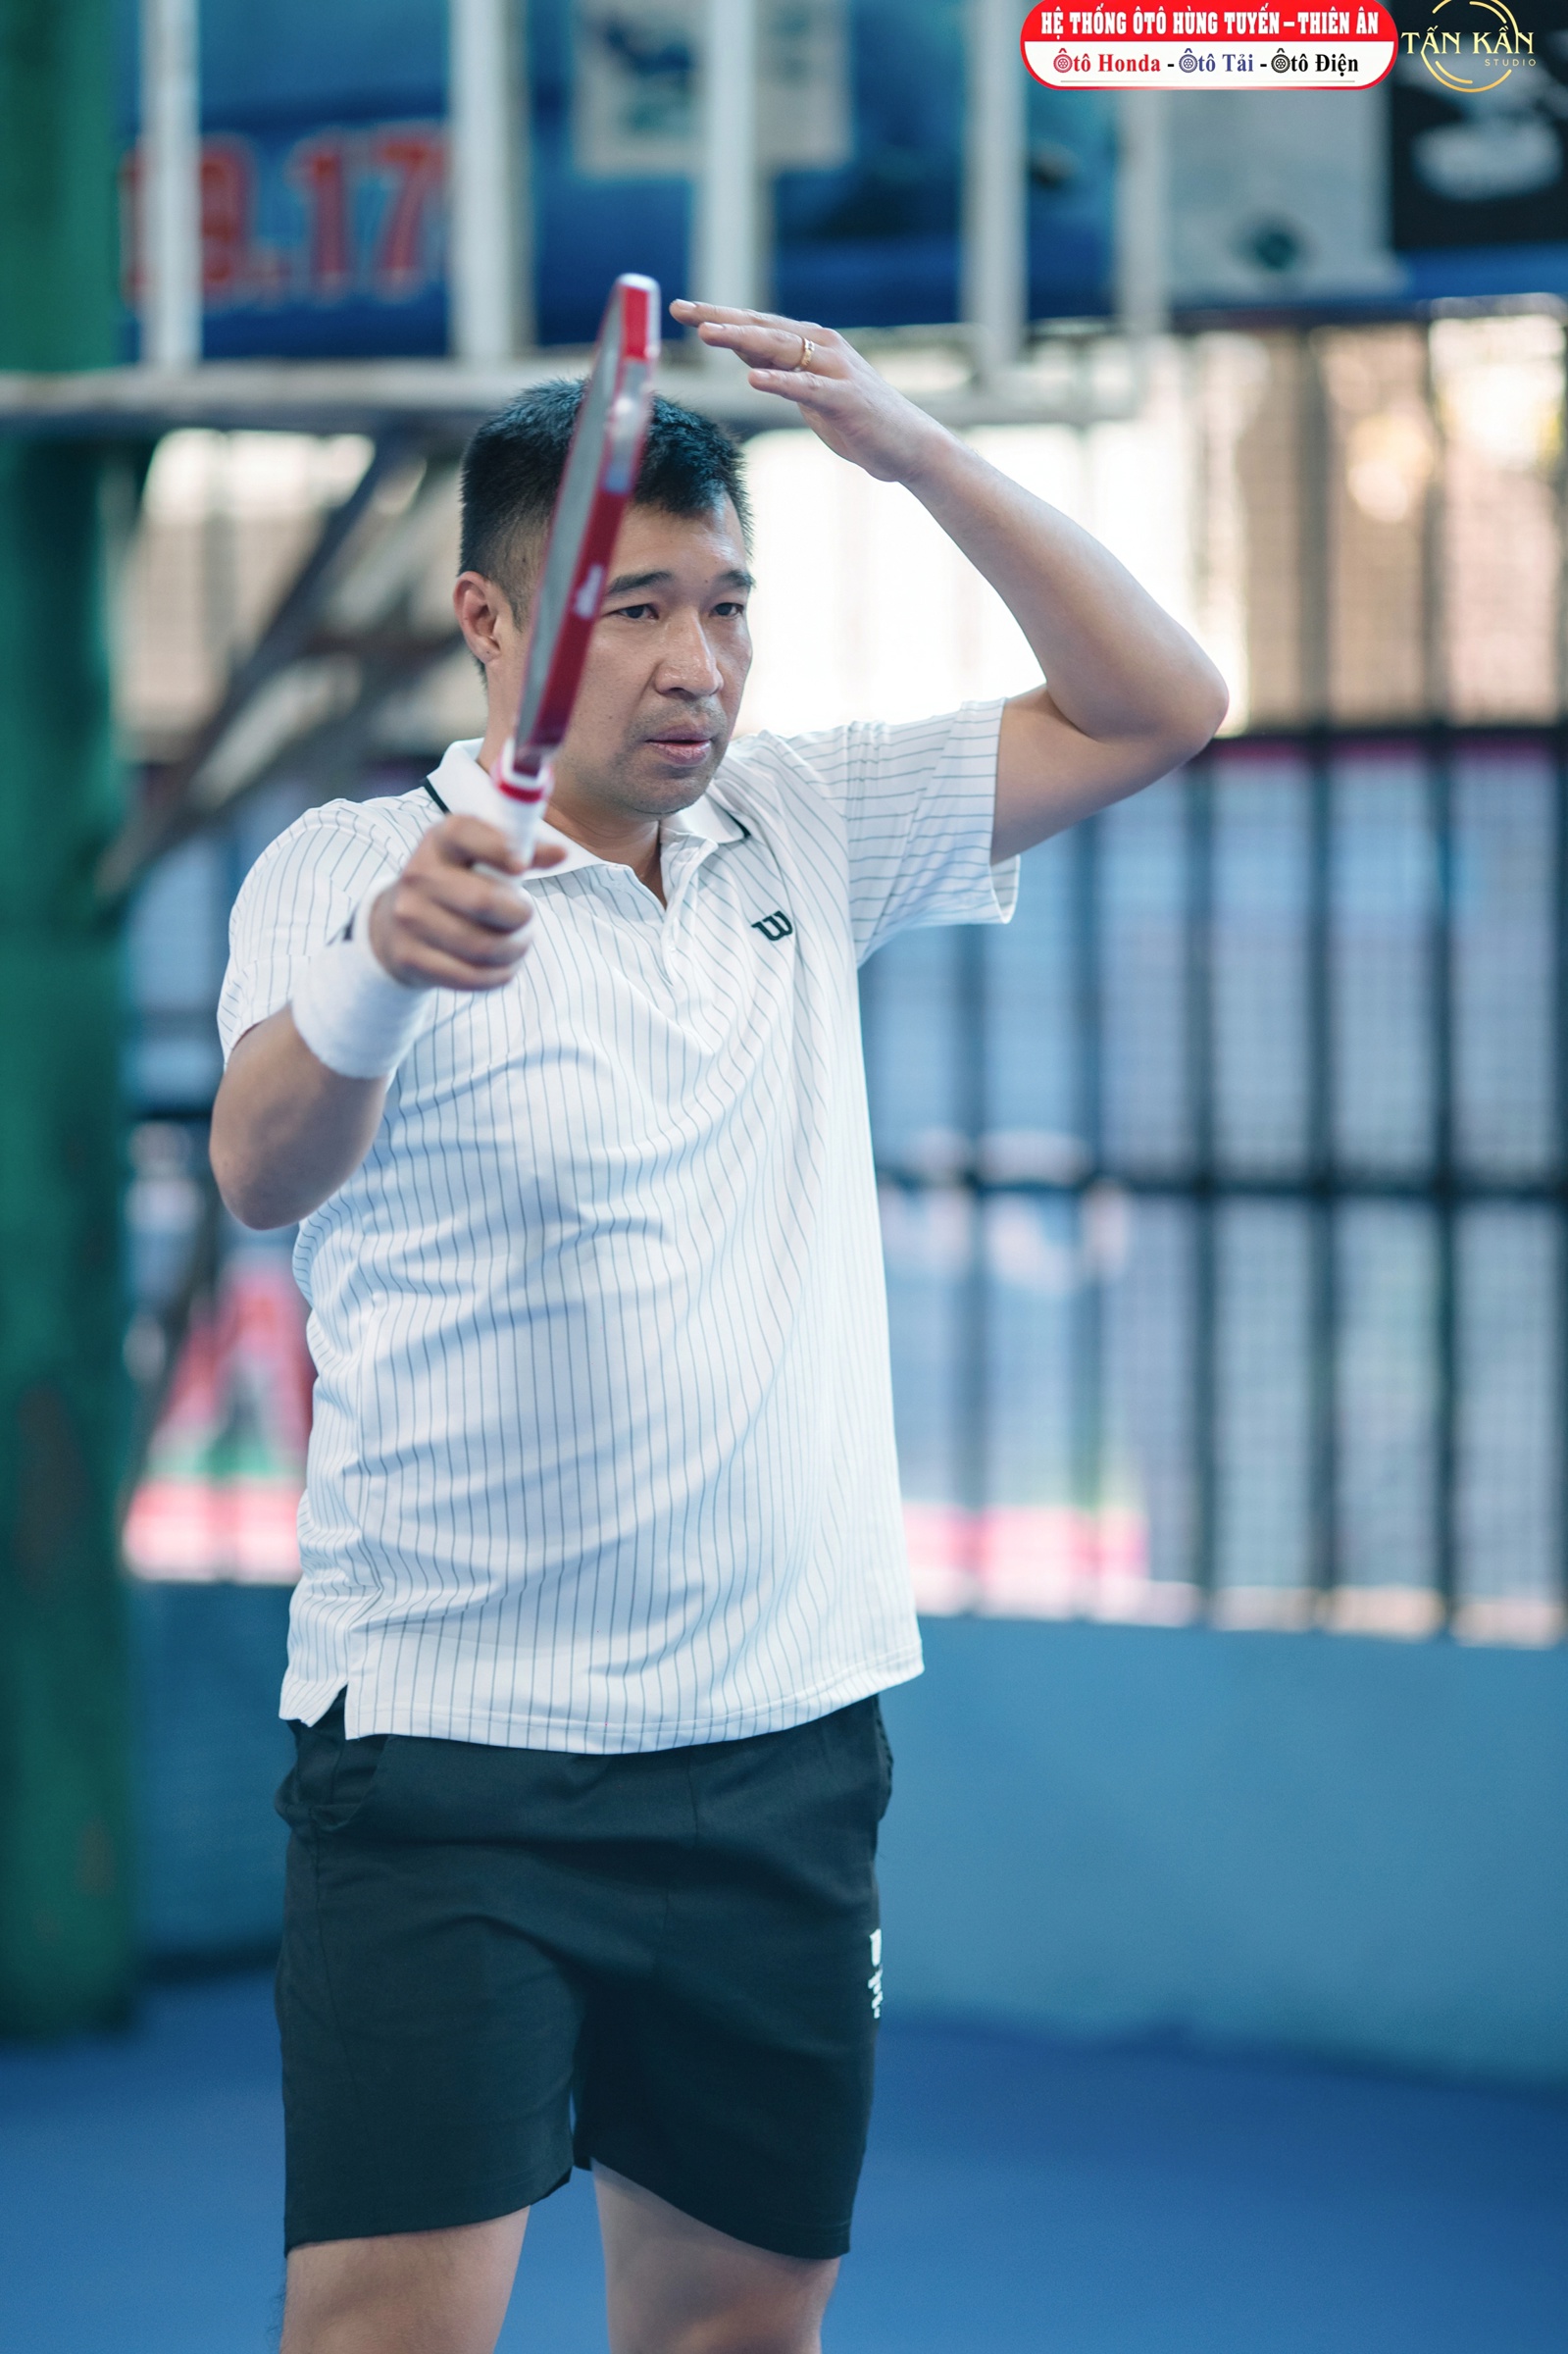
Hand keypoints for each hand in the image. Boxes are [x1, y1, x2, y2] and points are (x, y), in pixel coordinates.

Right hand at [367, 817, 565, 990]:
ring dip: (516, 949)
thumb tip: (561, 854)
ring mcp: (409, 919)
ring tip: (518, 942)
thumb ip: (522, 851)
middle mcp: (417, 876)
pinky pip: (472, 977)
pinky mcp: (410, 958)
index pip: (464, 833)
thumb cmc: (456, 886)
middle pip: (484, 902)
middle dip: (520, 915)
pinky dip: (499, 974)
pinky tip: (502, 965)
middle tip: (526, 917)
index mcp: (439, 842)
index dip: (497, 847)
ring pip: (484, 946)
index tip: (521, 866)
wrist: (396, 925)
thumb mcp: (480, 857)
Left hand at [671, 298, 949, 485]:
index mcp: (810, 343)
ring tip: (707, 335)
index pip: (756, 323)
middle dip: (719, 317)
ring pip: (781, 349)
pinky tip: (753, 381)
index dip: (718, 314)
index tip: (681, 308)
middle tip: (681, 309)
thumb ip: (779, 369)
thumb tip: (742, 350)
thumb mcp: (808, 392)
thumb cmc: (856, 420)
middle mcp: (822, 346)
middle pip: (761, 328)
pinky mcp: (845, 399)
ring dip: (742, 339)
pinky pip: (807, 388)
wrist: (908, 445)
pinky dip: (780, 382)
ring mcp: (835, 370)